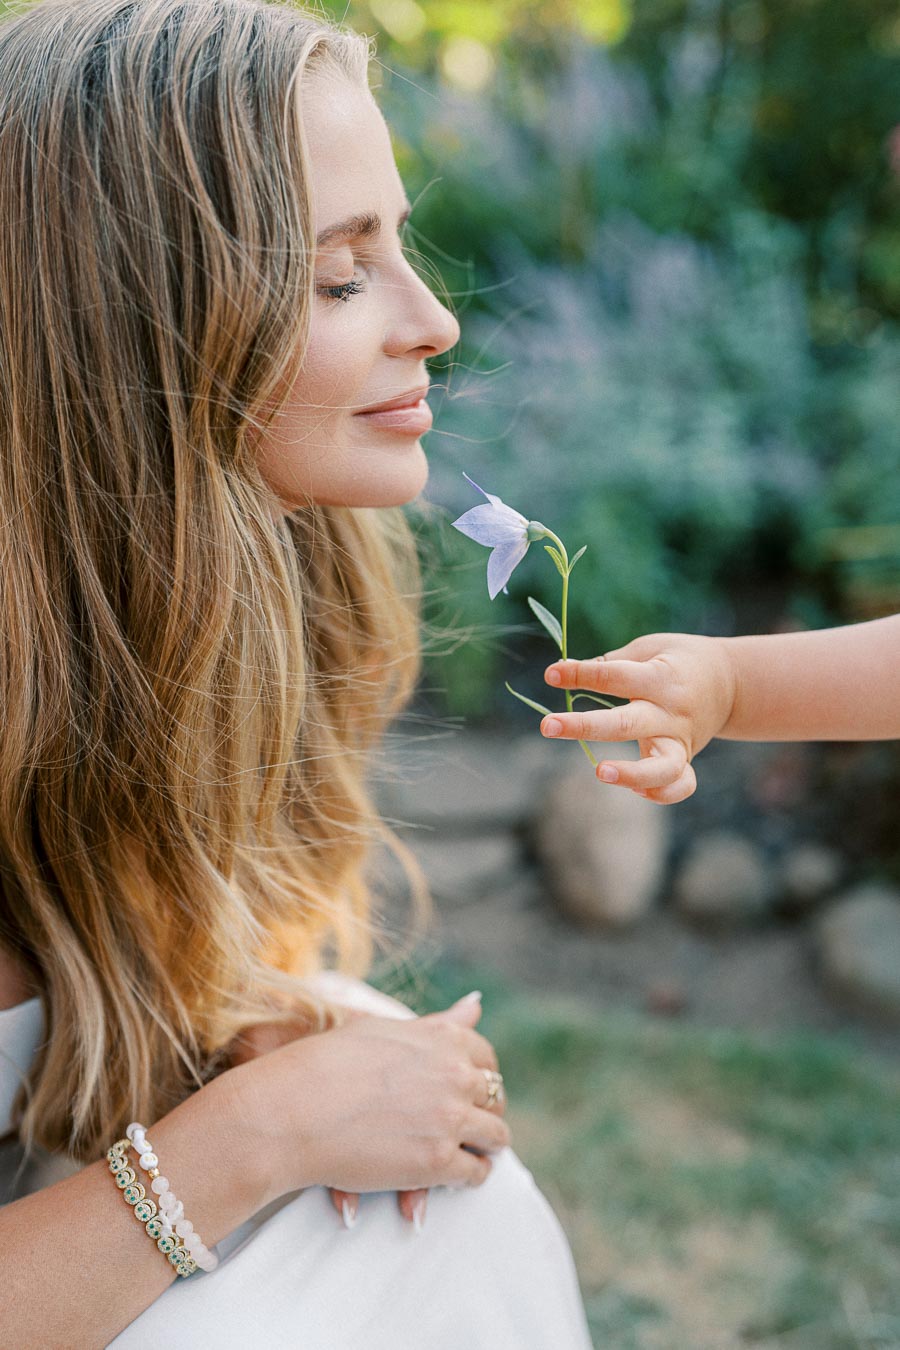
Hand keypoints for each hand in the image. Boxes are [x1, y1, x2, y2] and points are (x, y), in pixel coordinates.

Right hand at [225, 991, 509, 1216]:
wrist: (293, 1108)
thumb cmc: (328, 1063)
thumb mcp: (385, 1029)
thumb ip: (436, 1024)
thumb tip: (477, 1003)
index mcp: (443, 1038)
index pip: (486, 1058)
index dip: (478, 1077)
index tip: (465, 1091)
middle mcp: (456, 1074)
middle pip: (495, 1098)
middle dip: (483, 1112)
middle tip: (464, 1125)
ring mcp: (450, 1119)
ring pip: (495, 1138)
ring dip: (483, 1147)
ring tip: (466, 1153)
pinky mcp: (437, 1162)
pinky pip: (474, 1174)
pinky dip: (467, 1177)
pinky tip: (449, 1178)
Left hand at [540, 632, 736, 802]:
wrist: (733, 682)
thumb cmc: (678, 660)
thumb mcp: (650, 648)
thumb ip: (613, 663)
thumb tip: (566, 672)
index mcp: (660, 677)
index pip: (614, 677)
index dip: (580, 674)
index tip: (551, 673)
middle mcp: (670, 712)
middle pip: (626, 723)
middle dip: (584, 725)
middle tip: (548, 726)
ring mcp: (681, 740)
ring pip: (660, 766)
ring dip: (630, 773)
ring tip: (599, 771)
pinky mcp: (687, 759)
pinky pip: (681, 785)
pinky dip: (661, 793)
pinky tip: (635, 791)